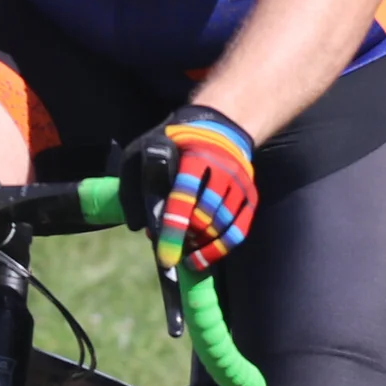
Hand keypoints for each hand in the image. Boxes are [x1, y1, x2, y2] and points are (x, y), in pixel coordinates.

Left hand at [118, 104, 257, 271]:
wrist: (220, 126)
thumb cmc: (175, 143)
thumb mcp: (145, 151)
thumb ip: (136, 184)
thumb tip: (138, 226)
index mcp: (194, 158)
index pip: (184, 197)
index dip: (173, 230)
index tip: (165, 258)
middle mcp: (222, 171)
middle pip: (204, 217)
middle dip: (185, 238)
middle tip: (169, 249)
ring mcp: (239, 184)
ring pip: (220, 226)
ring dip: (200, 245)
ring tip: (183, 253)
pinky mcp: (250, 195)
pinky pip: (238, 231)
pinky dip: (220, 249)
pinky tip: (202, 259)